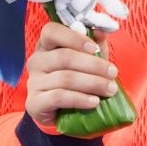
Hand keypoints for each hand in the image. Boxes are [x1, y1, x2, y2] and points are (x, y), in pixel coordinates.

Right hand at [23, 21, 118, 135]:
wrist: (65, 114)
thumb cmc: (77, 80)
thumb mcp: (88, 59)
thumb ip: (94, 43)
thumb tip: (101, 31)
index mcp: (46, 45)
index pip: (51, 31)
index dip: (74, 38)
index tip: (94, 48)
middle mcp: (37, 61)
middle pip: (64, 57)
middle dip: (93, 65)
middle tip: (113, 73)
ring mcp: (33, 82)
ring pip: (64, 78)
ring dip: (92, 83)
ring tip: (110, 89)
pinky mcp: (35, 103)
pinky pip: (59, 97)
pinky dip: (80, 99)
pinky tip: (94, 102)